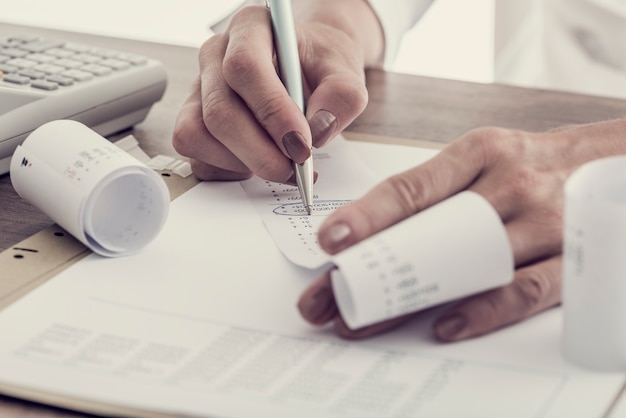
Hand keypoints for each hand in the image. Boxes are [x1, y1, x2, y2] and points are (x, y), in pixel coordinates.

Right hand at [171, 1, 382, 183]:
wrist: (308, 70)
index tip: (301, 144)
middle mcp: (215, 56)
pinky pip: (197, 156)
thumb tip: (318, 130)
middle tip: (295, 170)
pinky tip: (257, 163)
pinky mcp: (193, 121)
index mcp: (250, 28)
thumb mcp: (346, 71)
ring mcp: (198, 90)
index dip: (272, 112)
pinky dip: (228, 170)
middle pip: (219, 110)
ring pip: (199, 135)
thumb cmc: (321, 65)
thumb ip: (342, 96)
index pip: (245, 67)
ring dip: (243, 162)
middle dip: (260, 152)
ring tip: (280, 164)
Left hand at [297, 119, 625, 340]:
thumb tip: (371, 233)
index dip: (368, 215)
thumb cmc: (527, 164)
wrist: (604, 163)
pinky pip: (522, 290)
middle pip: (431, 233)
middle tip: (328, 301)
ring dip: (412, 300)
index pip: (412, 187)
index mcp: (479, 152)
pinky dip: (482, 311)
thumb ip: (435, 189)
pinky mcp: (569, 257)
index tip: (330, 242)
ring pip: (469, 265)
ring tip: (367, 322)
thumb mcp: (481, 159)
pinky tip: (444, 325)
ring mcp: (543, 221)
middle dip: (373, 272)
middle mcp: (511, 183)